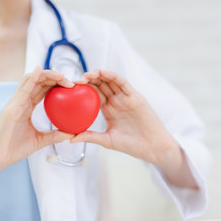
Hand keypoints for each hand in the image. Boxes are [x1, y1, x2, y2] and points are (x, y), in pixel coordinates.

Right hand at [0, 67, 74, 171]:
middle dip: (56, 77)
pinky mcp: (11, 108)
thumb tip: (71, 133)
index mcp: (26, 107)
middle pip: (39, 82)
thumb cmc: (13, 149)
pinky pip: (23, 90)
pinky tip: (39, 71)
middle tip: (73, 81)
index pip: (43, 89)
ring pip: (31, 80)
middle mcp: (21, 101)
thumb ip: (54, 136)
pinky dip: (31, 79)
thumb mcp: (39, 141)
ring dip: (47, 75)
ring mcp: (15, 103)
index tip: (72, 86)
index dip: (57, 84)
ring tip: (62, 76)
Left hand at [71, 70, 197, 188]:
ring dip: (97, 75)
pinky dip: (111, 76)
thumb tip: (70, 138)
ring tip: (84, 76)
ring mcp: (125, 97)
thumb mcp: (107, 140)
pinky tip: (101, 73)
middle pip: (99, 85)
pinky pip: (122, 82)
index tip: (67, 90)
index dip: (80, 90)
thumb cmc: (132, 145)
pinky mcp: (135, 96)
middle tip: (72, 82)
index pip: (92, 95)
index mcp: (108, 109)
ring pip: (109, 81)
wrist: (153, 147)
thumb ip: (90, 136)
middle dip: (86, 80)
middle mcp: (116, 101)